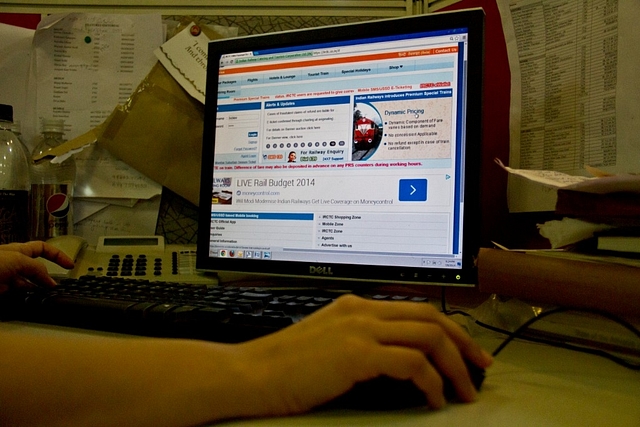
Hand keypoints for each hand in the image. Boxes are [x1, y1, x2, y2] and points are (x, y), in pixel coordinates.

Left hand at [0, 241, 74, 293]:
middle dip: (48, 276)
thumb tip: (51, 281)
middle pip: (37, 268)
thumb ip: (37, 269)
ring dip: (38, 288)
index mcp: (19, 250)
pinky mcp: (2, 290)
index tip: (69, 265)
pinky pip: (19, 293)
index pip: (44, 248)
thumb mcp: (18, 260)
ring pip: (29, 282)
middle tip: (58, 285)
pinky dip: (27, 296)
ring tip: (47, 294)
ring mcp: (7, 276)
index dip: (58, 255)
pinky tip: (31, 299)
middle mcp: (14, 262)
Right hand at [228, 294, 493, 417]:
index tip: (465, 349)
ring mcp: (359, 328)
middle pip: (431, 317)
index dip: (447, 328)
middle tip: (481, 366)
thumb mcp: (326, 341)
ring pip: (429, 337)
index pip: (415, 309)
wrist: (251, 373)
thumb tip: (394, 357)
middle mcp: (361, 310)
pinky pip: (412, 363)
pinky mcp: (356, 353)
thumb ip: (359, 339)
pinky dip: (431, 382)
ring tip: (465, 391)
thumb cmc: (284, 365)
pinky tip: (433, 399)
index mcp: (356, 305)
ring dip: (455, 365)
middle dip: (464, 343)